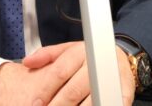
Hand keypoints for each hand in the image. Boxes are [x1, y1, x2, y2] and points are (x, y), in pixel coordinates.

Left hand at [21, 41, 135, 105]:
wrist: (120, 57)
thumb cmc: (88, 57)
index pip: (59, 72)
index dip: (46, 90)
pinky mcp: (124, 92)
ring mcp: (110, 79)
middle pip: (72, 91)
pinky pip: (108, 104)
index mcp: (80, 53)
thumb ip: (47, 55)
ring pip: (89, 102)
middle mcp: (94, 65)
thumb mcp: (67, 50)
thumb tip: (27, 61)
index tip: (36, 103)